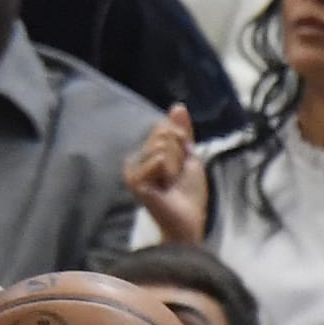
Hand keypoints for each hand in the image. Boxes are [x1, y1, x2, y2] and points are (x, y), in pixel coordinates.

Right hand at [122, 101, 206, 242]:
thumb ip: (183, 131)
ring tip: (170, 183)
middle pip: (163, 133)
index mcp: (148, 151)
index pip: (164, 126)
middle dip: (178, 154)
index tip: (182, 163)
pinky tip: (164, 187)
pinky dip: (168, 172)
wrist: (188, 218)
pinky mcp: (134, 179)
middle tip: (176, 177)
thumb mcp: (190, 155)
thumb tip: (177, 106)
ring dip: (175, 165)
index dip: (181, 142)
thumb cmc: (189, 193)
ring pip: (162, 144)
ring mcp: (133, 168)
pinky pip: (158, 159)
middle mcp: (137, 157)